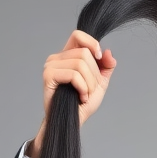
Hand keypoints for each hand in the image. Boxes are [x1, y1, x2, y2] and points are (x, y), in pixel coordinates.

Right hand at [28, 30, 116, 157]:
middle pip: (84, 53)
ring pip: (80, 63)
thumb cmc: (81, 104)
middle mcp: (56, 58)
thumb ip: (105, 66)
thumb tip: (107, 53)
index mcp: (67, 55)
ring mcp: (51, 66)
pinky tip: (81, 97)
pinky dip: (82, 87)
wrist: (71, 122)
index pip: (78, 35)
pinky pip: (74, 74)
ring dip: (89, 83)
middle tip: (90, 90)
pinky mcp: (49, 76)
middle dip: (94, 74)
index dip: (92, 43)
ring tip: (85, 95)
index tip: (99, 58)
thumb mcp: (99, 82)